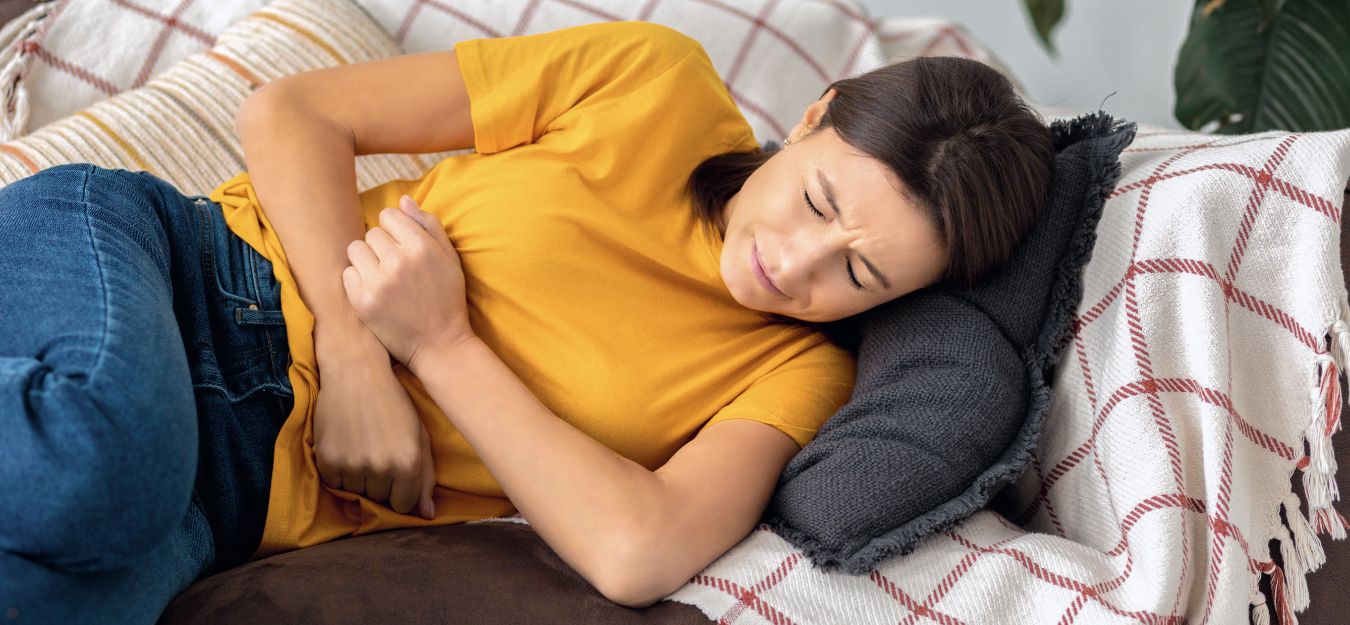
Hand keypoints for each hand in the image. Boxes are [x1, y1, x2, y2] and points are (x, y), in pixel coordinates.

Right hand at [312, 332, 436, 518]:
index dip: (400, 491)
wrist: (356, 371)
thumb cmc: (393, 402)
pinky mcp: (327, 460)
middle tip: (378, 451)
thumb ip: (425, 476)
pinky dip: (340, 471)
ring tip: (362, 446)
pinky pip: (335, 484)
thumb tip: (427, 514)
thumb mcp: (418, 434)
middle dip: (381, 482)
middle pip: (380, 499)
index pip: (404, 504)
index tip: (396, 474)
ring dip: (360, 477)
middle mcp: (381, 467)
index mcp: (409, 462)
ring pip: (357, 493)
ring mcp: (352, 465)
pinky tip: (347, 445)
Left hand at [341, 195, 473, 367]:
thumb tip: (402, 200)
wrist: (440, 344)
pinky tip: (376, 291)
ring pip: (356, 249)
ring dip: (367, 259)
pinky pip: (348, 273)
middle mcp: (399, 261)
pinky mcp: (362, 302)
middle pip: (372, 232)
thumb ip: (429, 225)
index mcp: (422, 247)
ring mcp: (378, 282)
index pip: (390, 215)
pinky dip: (358, 280)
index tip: (405, 246)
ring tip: (383, 276)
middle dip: (383, 245)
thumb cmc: (447, 299)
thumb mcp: (450, 258)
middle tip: (396, 266)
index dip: (396, 229)